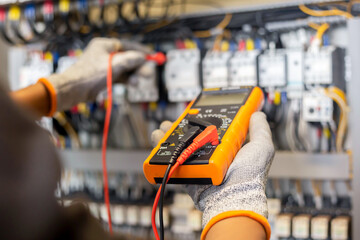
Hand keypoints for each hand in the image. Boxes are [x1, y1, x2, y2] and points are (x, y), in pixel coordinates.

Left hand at [40, 38, 149, 112]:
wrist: (73, 90)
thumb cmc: (90, 74)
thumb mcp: (113, 64)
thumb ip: (130, 59)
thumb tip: (142, 57)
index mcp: (104, 45)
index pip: (127, 45)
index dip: (141, 50)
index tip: (152, 55)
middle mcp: (104, 54)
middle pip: (127, 58)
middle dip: (138, 66)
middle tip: (149, 73)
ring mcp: (104, 66)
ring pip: (124, 69)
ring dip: (133, 75)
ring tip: (139, 81)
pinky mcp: (104, 77)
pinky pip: (119, 76)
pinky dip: (126, 79)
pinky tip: (133, 84)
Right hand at [151, 112, 273, 238]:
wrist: (233, 196)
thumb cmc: (249, 175)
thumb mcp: (262, 147)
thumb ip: (260, 129)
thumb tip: (258, 114)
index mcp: (226, 147)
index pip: (213, 128)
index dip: (204, 118)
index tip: (198, 110)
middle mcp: (211, 154)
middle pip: (192, 135)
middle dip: (182, 125)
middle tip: (177, 118)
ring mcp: (198, 163)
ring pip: (179, 146)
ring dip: (169, 135)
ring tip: (164, 127)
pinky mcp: (187, 172)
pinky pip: (171, 160)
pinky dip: (161, 150)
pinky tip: (158, 139)